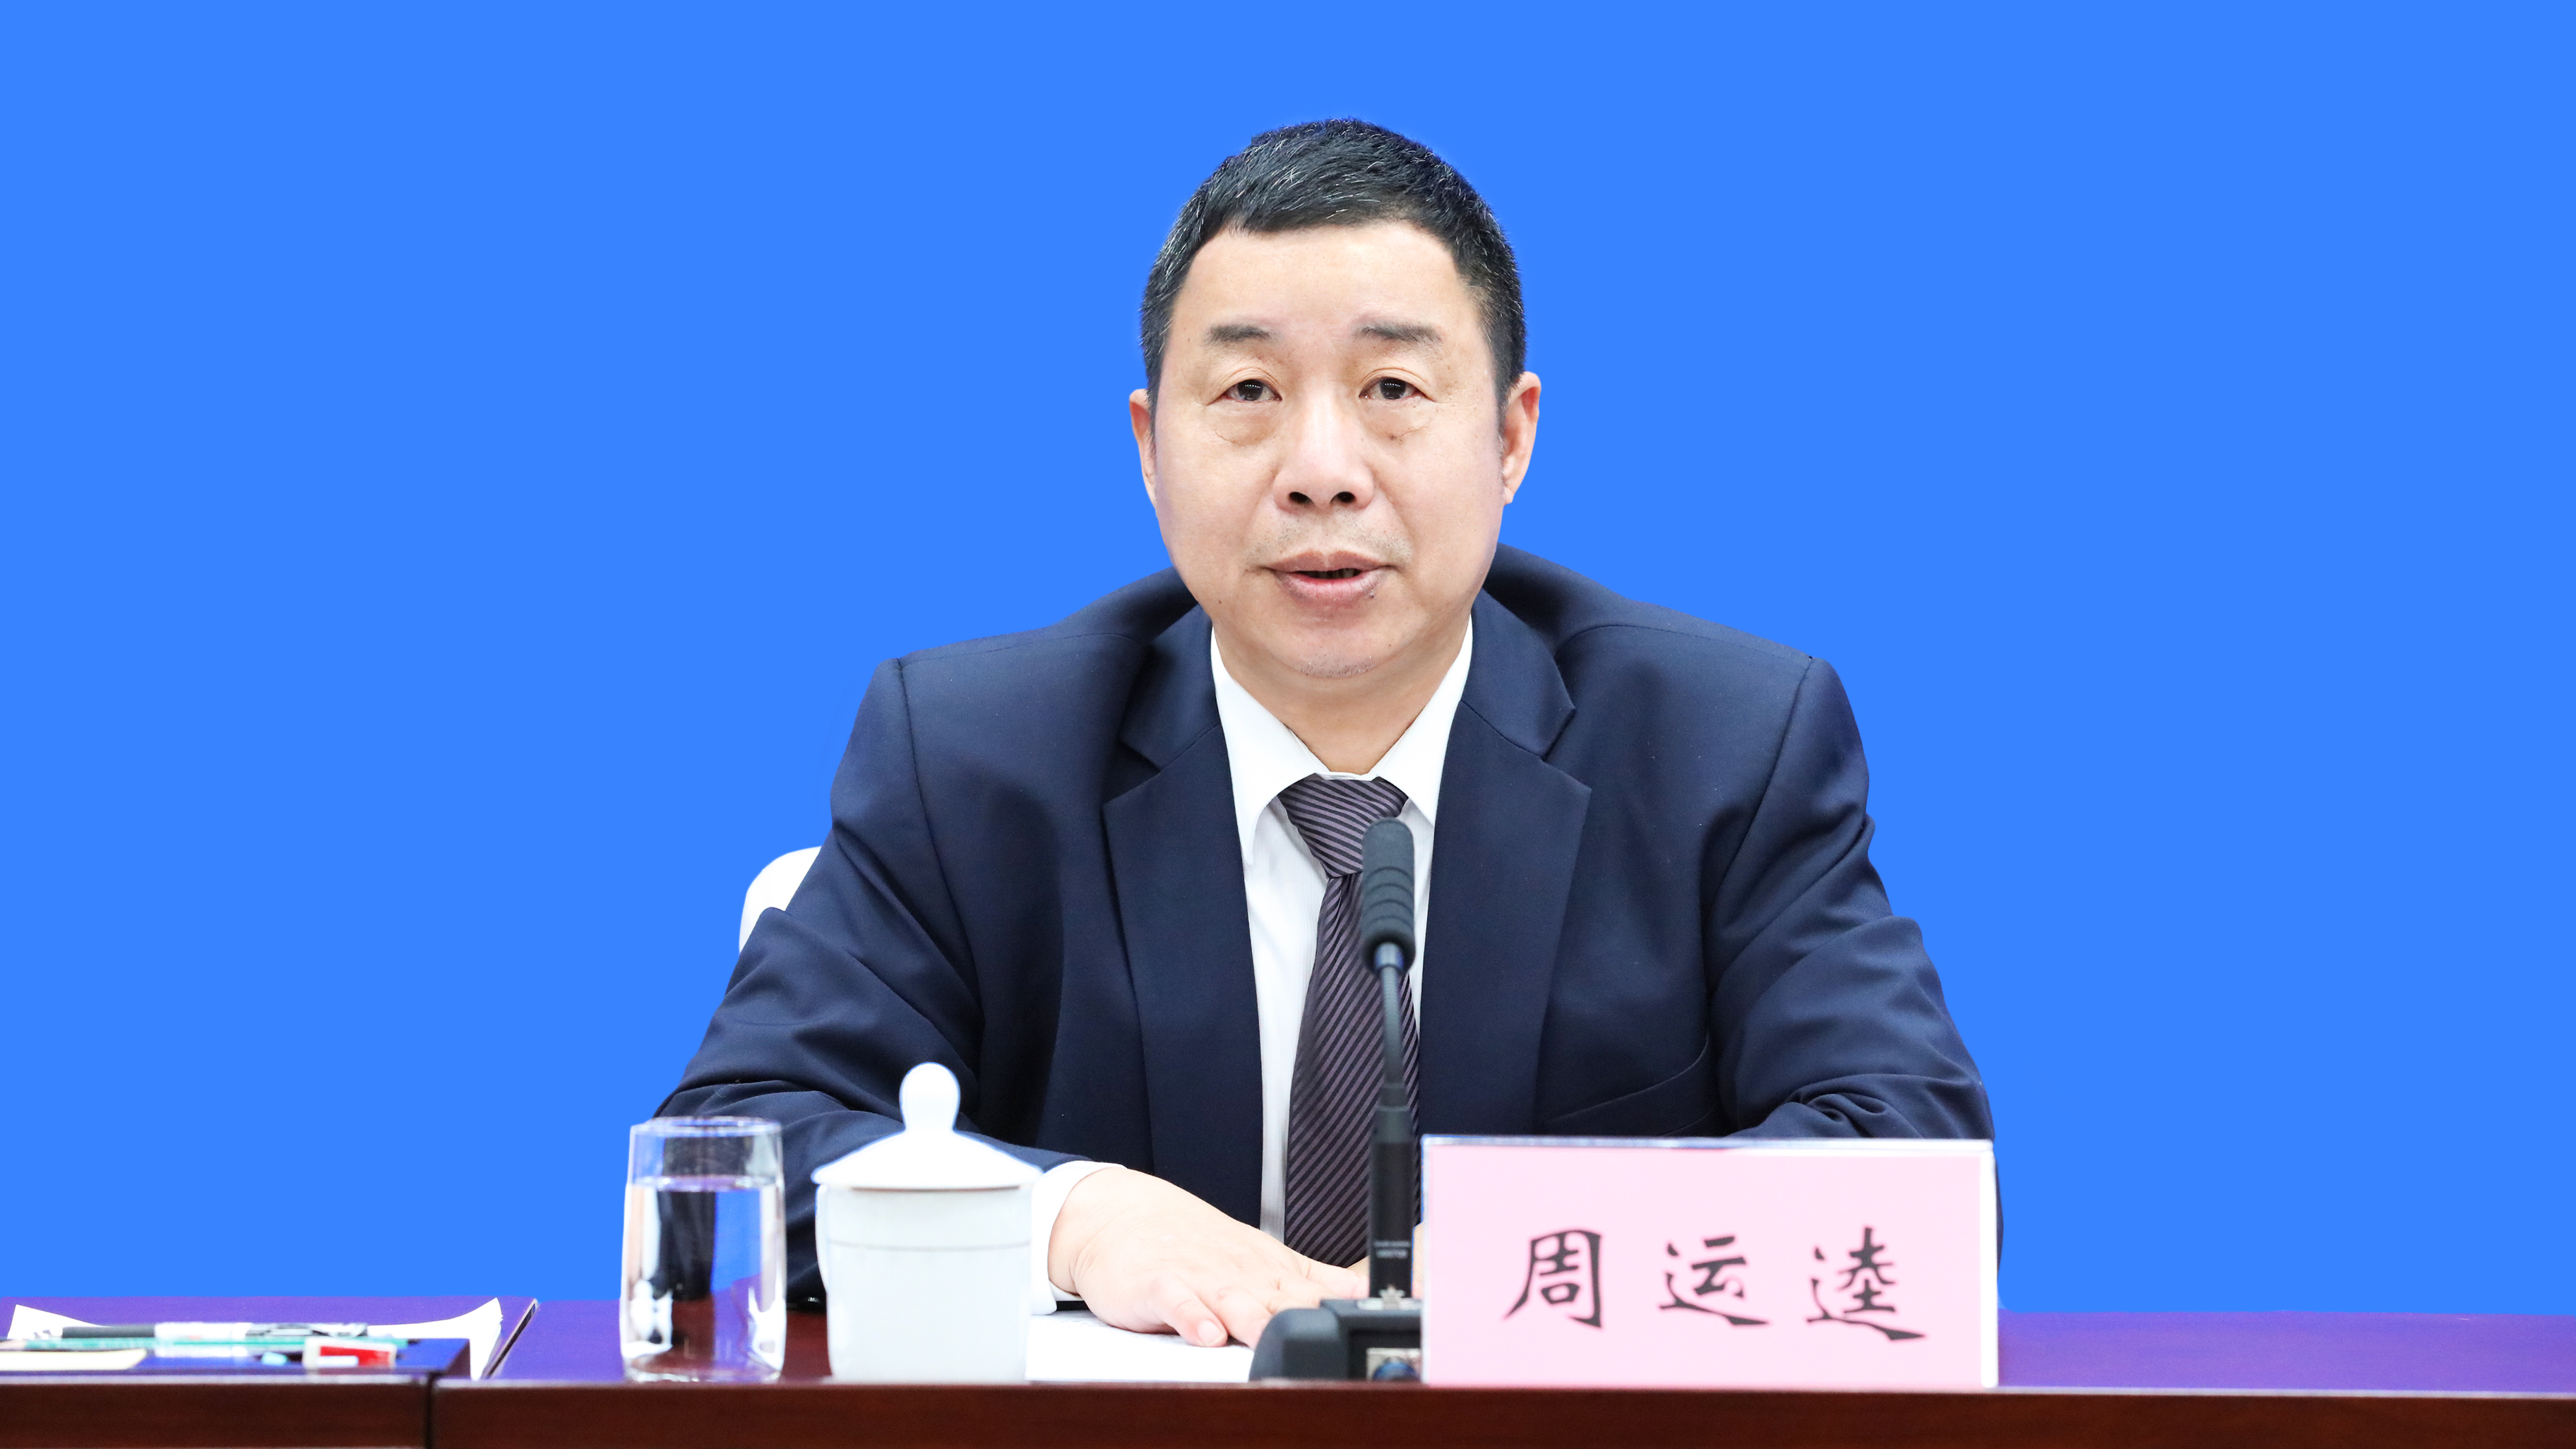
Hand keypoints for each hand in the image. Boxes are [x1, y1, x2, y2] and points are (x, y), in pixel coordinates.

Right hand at [1048, 1166, 1364, 1346]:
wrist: (1124, 1215)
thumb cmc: (1198, 1245)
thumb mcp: (1261, 1258)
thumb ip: (1312, 1279)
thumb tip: (1366, 1295)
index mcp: (1272, 1269)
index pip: (1318, 1292)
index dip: (1347, 1310)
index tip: (1382, 1324)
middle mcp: (1242, 1273)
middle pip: (1281, 1300)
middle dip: (1308, 1321)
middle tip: (1334, 1344)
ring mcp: (1200, 1276)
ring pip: (1233, 1301)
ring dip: (1254, 1321)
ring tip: (1271, 1341)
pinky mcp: (1158, 1283)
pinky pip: (1176, 1301)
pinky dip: (1191, 1315)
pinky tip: (1206, 1334)